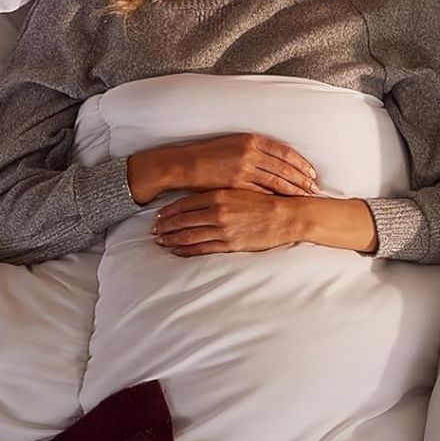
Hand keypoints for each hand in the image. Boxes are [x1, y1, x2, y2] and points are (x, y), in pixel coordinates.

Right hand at [129, 133, 317, 204]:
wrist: (186, 164)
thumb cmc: (211, 154)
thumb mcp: (236, 144)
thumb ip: (258, 149)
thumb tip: (279, 159)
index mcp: (252, 140)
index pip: (285, 152)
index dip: (301, 163)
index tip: (313, 172)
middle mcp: (251, 152)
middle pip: (285, 167)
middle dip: (302, 178)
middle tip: (315, 188)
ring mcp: (243, 168)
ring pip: (277, 180)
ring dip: (294, 189)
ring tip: (306, 196)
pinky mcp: (236, 184)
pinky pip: (261, 192)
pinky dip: (276, 197)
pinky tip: (285, 203)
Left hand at [151, 189, 299, 256]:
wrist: (286, 215)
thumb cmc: (266, 200)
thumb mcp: (241, 189)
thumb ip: (221, 193)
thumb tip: (203, 197)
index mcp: (219, 195)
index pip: (185, 203)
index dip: (170, 211)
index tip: (159, 216)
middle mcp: (217, 212)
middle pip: (183, 220)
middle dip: (166, 227)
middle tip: (153, 231)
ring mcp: (222, 229)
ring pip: (189, 235)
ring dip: (172, 239)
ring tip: (161, 242)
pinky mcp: (230, 244)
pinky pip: (203, 249)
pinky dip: (187, 251)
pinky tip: (178, 252)